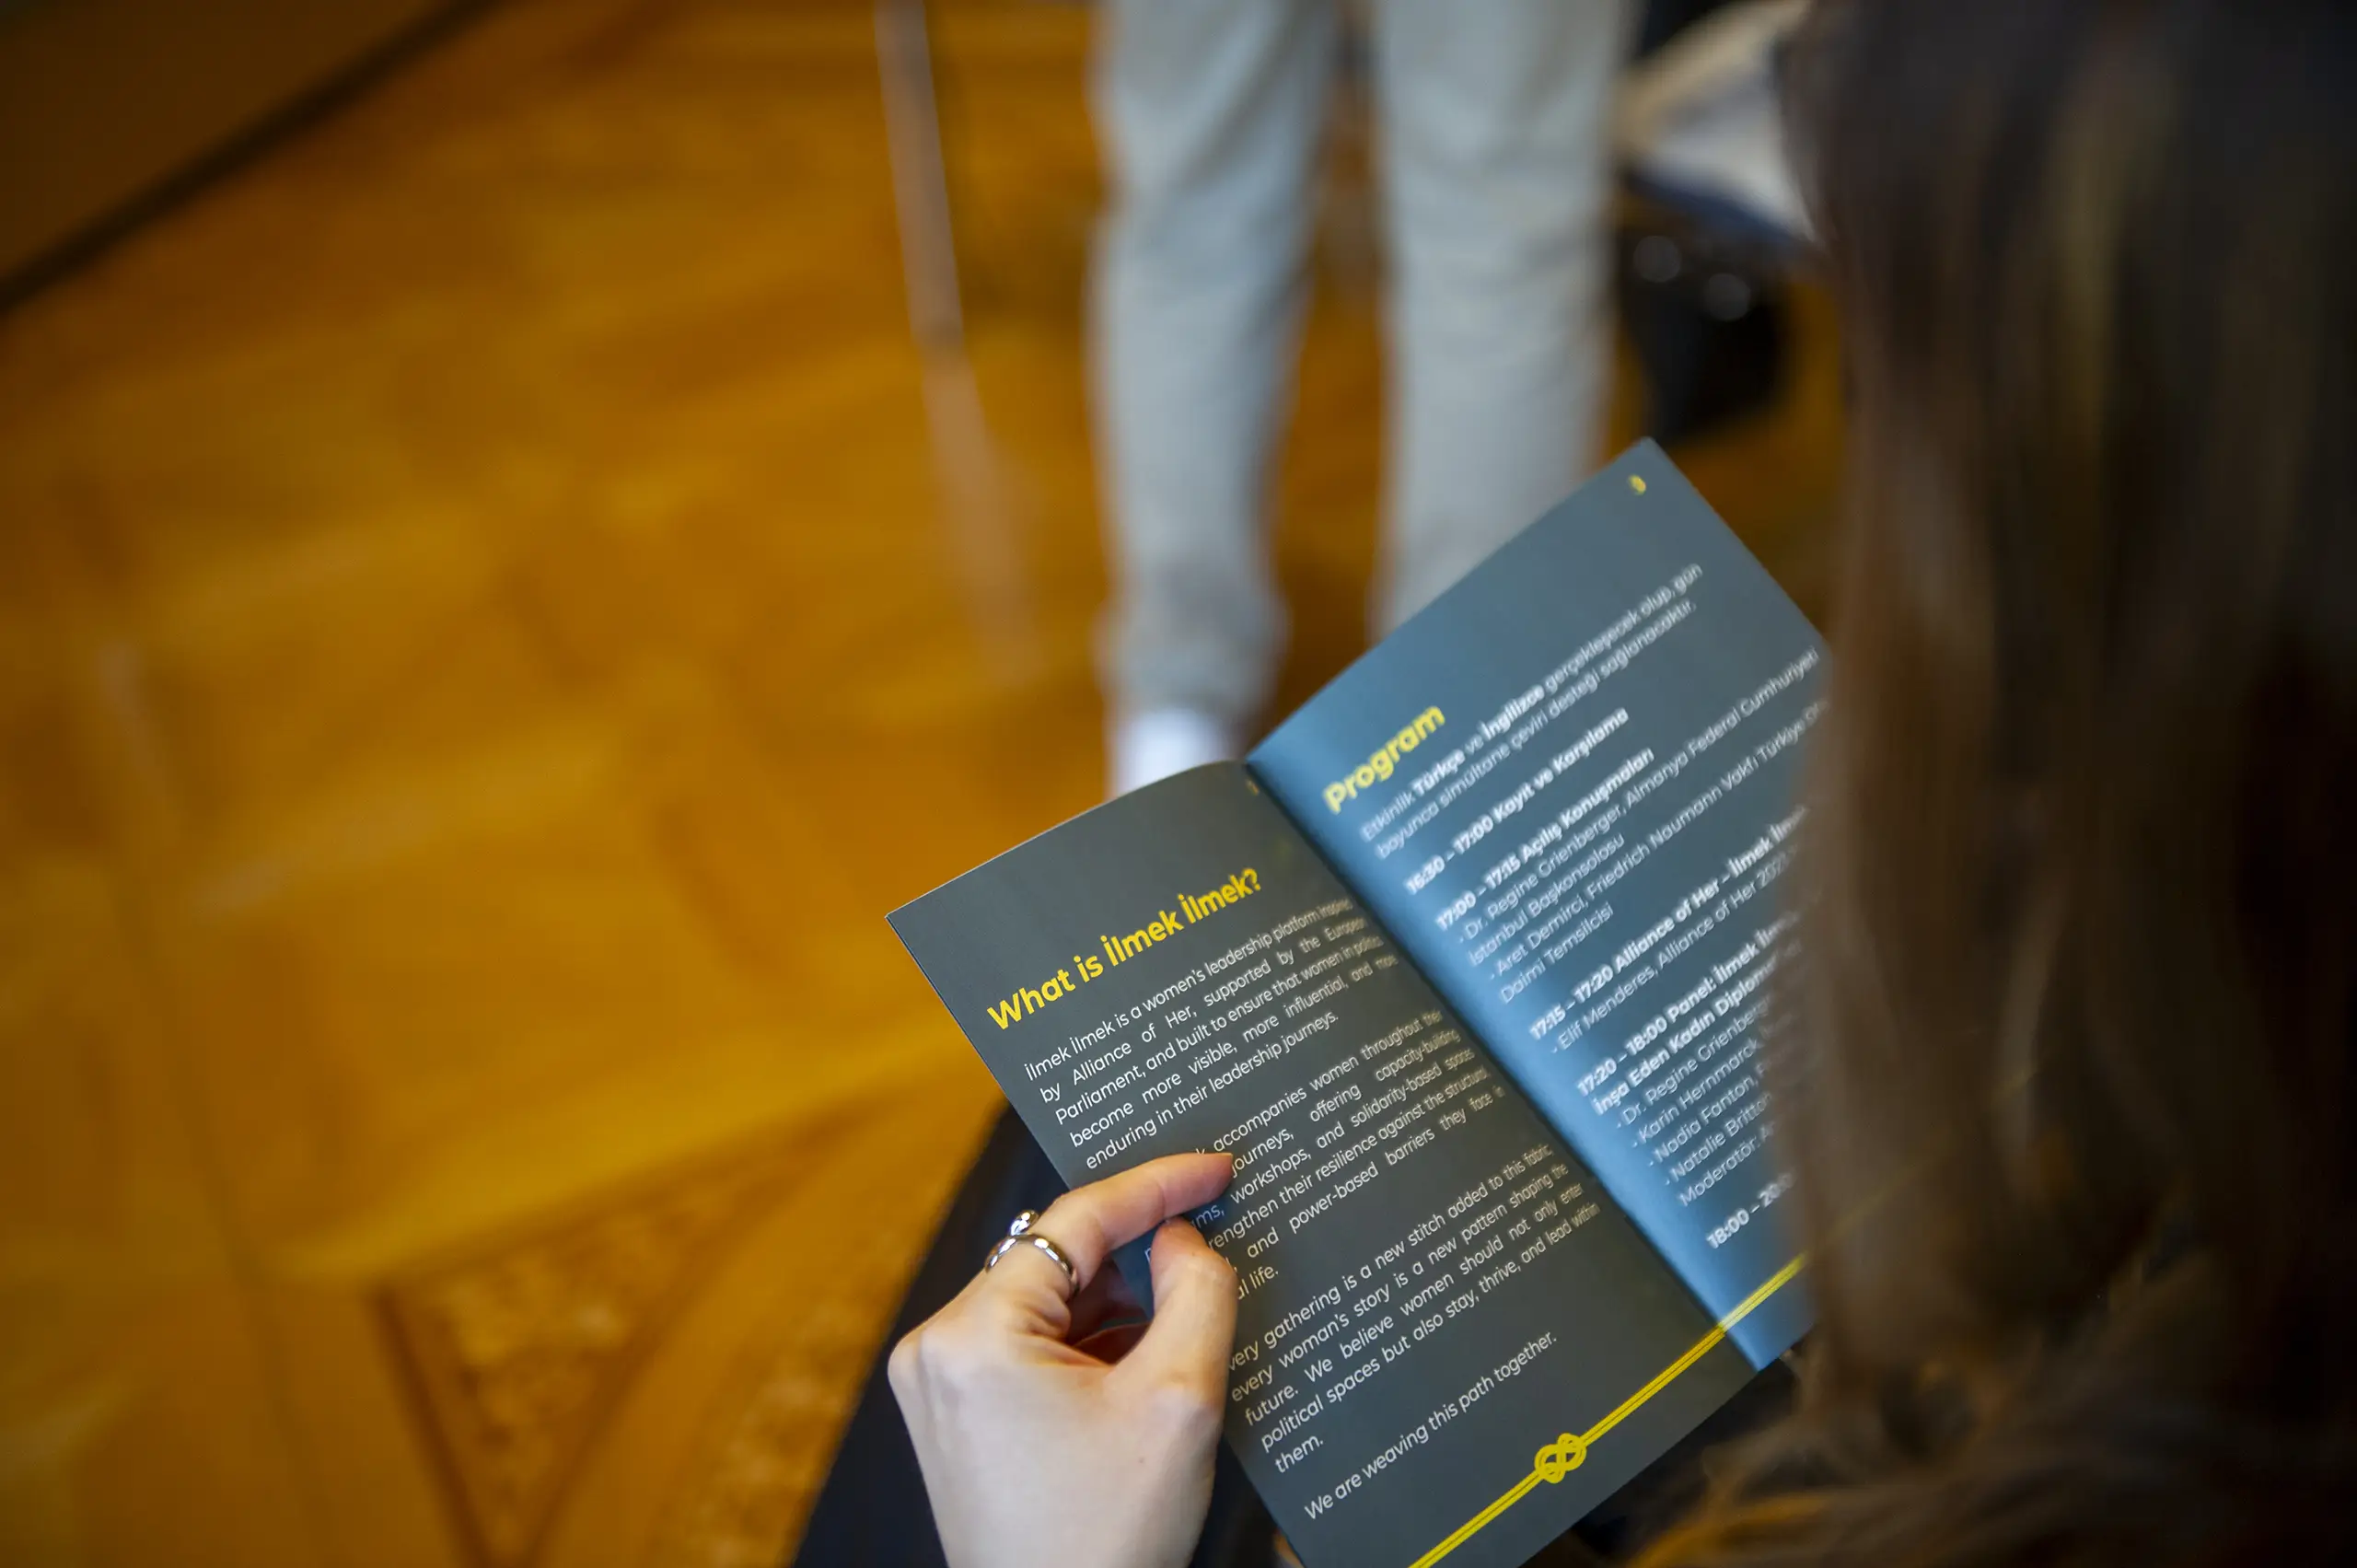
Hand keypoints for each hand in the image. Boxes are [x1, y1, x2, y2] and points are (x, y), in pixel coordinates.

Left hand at [889, 1151, 1238, 1567]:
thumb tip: (1181, 1234)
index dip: (1157, 1185)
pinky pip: (1030, 1346)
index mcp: (975, 1334)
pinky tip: (1141, 1375)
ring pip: (1048, 1302)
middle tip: (1213, 1245)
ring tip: (1179, 1340)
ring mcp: (938, 1384)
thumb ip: (1195, 1293)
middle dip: (1138, 1257)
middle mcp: (937, 1347)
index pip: (1077, 1219)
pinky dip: (1089, 1347)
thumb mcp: (1178, 1403)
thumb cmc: (1108, 1540)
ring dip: (1117, 1309)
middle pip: (1058, 1259)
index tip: (1216, 1168)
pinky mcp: (953, 1415)